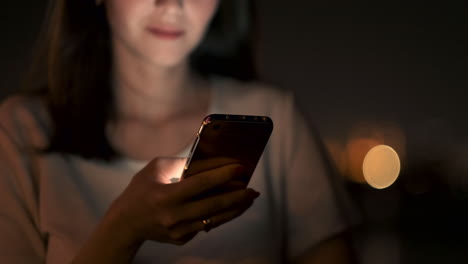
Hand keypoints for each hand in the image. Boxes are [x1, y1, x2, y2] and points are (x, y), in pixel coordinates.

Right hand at [105, 157, 258, 245]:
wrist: (126, 222)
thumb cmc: (142, 188)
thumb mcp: (157, 168)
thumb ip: (184, 164)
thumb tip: (215, 162)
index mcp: (166, 196)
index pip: (201, 184)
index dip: (223, 174)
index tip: (241, 166)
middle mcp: (173, 217)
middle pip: (214, 205)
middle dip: (237, 195)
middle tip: (253, 187)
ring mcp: (178, 231)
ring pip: (215, 218)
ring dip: (236, 207)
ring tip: (249, 197)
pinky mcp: (182, 239)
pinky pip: (207, 224)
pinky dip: (221, 214)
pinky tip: (232, 205)